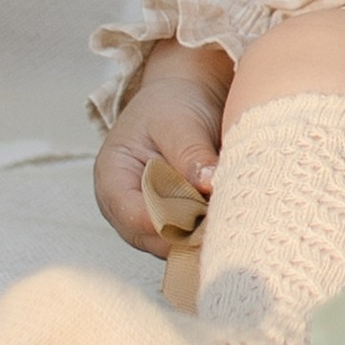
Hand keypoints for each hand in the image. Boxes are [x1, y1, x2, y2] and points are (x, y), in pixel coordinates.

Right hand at [94, 40, 229, 253]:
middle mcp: (125, 208)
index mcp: (113, 179)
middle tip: (227, 212)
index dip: (174, 217)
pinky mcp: (170, 225)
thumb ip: (191, 155)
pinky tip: (230, 214)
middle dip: (192, 231)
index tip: (208, 207)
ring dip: (203, 234)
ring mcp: (146, 221)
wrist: (181, 98)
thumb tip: (210, 184)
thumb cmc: (171, 106)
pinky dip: (209, 232)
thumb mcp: (179, 122)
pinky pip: (189, 241)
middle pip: (155, 239)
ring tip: (231, 209)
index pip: (137, 216)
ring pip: (175, 246)